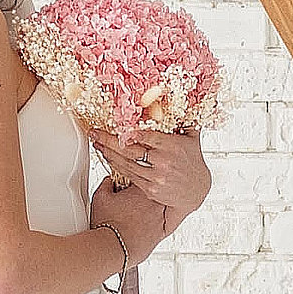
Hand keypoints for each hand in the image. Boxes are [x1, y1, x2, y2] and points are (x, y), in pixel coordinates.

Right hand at [88, 177, 169, 261]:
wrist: (112, 248)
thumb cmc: (107, 224)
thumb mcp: (101, 196)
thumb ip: (107, 183)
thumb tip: (110, 181)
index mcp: (143, 191)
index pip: (142, 180)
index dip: (132, 185)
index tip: (125, 190)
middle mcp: (156, 204)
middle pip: (153, 195)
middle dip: (141, 198)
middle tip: (128, 203)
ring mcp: (160, 220)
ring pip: (158, 211)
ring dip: (148, 212)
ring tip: (132, 218)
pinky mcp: (160, 235)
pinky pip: (159, 227)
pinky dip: (151, 226)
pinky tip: (138, 228)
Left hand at [92, 123, 209, 230]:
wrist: (196, 190)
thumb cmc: (193, 162)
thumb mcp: (192, 139)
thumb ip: (184, 122)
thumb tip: (179, 102)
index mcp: (172, 146)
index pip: (146, 137)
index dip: (128, 133)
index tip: (115, 128)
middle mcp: (163, 162)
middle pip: (130, 149)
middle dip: (109, 140)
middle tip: (95, 133)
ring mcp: (156, 177)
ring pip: (126, 163)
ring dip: (109, 153)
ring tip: (98, 144)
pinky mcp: (150, 189)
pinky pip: (129, 175)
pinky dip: (116, 166)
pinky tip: (109, 158)